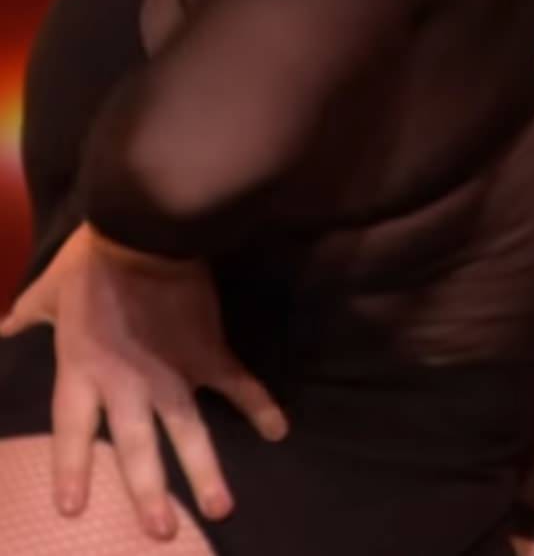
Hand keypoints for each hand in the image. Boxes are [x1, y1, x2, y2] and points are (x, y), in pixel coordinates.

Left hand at [0, 224, 286, 538]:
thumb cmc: (92, 263)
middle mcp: (127, 384)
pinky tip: (279, 431)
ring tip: (221, 509)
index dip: (73, 470)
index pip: (72, 432)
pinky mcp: (208, 353)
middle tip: (161, 533)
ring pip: (189, 431)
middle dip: (149, 493)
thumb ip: (27, 316)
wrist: (148, 233)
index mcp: (82, 371)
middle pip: (136, 448)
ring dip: (205, 470)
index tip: (74, 510)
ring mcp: (172, 372)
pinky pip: (237, 385)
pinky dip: (260, 406)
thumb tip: (2, 327)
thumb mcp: (49, 293)